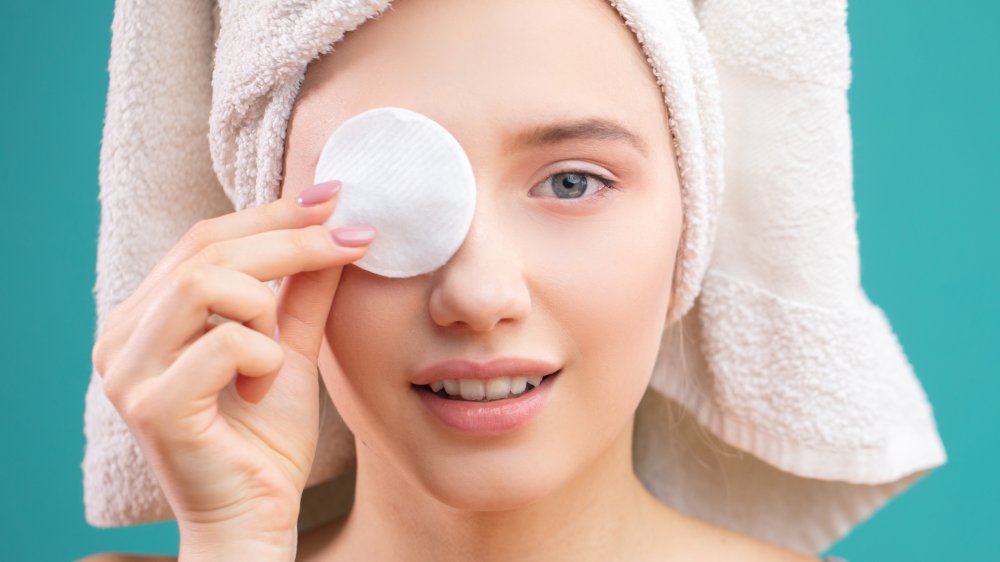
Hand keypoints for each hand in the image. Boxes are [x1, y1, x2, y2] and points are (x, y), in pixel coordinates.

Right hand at [92, 180, 370, 548]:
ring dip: (265, 305)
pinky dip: (262, 356)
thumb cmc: (264, 436)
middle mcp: (121, 337)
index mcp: (146, 316)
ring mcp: (128, 372)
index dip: (272, 213)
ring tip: (278, 351)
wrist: (256, 516)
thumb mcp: (288, 346)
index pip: (205, 239)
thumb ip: (301, 291)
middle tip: (351, 239)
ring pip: (204, 283)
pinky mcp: (153, 407)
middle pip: (206, 250)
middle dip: (290, 239)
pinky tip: (264, 386)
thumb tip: (335, 224)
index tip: (334, 197)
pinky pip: (222, 344)